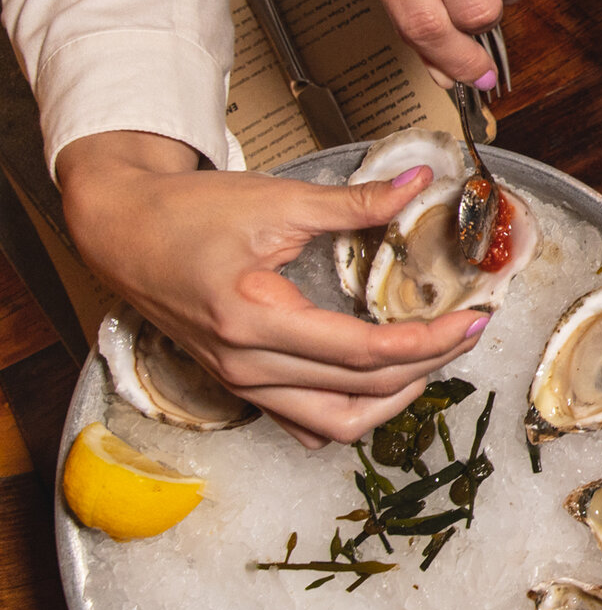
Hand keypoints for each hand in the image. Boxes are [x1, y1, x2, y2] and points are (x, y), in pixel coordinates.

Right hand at [57, 132, 486, 447]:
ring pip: (336, 425)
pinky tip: (382, 380)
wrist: (122, 231)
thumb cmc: (186, 214)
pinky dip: (352, 411)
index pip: (365, 353)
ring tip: (432, 359)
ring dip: (393, 400)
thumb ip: (354, 202)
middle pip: (361, 392)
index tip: (472, 319)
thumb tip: (415, 185)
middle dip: (427, 366)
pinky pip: (306, 423)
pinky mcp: (241, 384)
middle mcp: (248, 365)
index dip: (430, 341)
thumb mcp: (276, 200)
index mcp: (255, 320)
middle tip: (466, 333)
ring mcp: (242, 382)